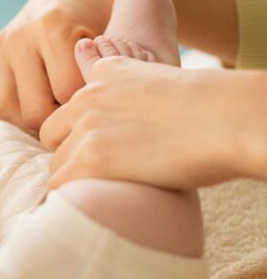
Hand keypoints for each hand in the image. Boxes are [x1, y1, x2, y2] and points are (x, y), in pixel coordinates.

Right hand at [0, 0, 123, 132]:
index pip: (70, 93)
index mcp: (53, 24)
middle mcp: (18, 37)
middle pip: (34, 110)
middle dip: (61, 120)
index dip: (93, 105)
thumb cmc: (115, 1)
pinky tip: (21, 119)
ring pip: (4, 110)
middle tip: (84, 116)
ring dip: (30, 122)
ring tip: (58, 118)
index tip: (108, 100)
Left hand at [39, 59, 266, 189]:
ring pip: (56, 162)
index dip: (78, 133)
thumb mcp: (158, 83)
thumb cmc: (209, 110)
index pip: (70, 107)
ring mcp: (87, 127)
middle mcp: (86, 97)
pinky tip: (89, 205)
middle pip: (52, 134)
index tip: (96, 151)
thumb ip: (127, 89)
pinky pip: (59, 184)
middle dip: (68, 154)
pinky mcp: (92, 158)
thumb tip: (105, 83)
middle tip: (96, 176)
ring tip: (101, 193)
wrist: (226, 118)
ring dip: (74, 179)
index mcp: (104, 74)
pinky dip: (69, 196)